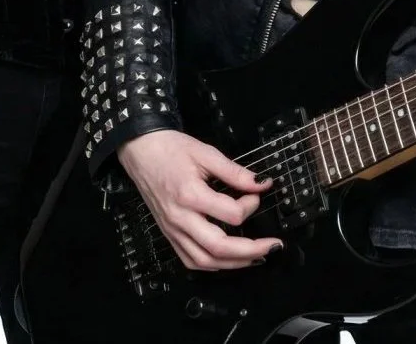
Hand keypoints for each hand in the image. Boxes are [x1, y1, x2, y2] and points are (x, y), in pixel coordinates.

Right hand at [117, 129, 280, 270]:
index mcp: (190, 195)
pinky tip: (226, 260)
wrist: (142, 151)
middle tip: (272, 245)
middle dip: (251, 250)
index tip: (257, 194)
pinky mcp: (169, 234)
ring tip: (255, 257)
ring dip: (233, 263)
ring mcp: (173, 230)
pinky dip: (211, 265)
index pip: (230, 213)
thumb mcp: (206, 153)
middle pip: (219, 247)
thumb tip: (261, 183)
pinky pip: (190, 260)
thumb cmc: (171, 150)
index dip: (251, 205)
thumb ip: (235, 172)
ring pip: (204, 260)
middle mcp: (180, 218)